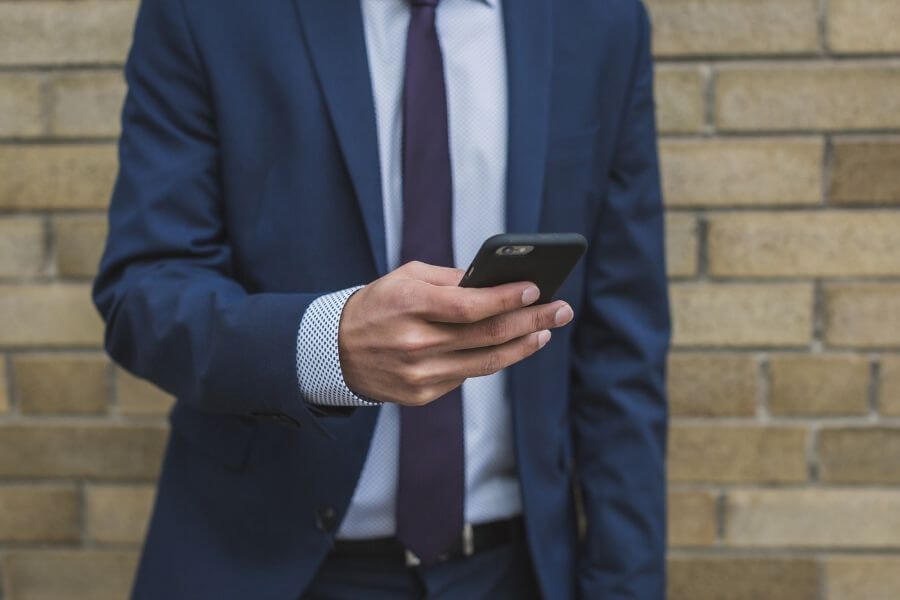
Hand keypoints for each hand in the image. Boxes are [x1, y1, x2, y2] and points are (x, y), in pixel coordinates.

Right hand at [338, 260, 573, 405]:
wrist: (334, 351)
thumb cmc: (377, 306)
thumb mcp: (405, 278)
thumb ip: (450, 280)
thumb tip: (497, 283)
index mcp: (410, 306)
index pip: (471, 306)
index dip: (508, 299)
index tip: (537, 289)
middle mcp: (416, 343)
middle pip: (488, 335)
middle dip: (532, 321)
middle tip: (561, 310)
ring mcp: (420, 374)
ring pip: (486, 362)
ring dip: (523, 345)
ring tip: (545, 331)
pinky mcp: (422, 395)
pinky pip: (467, 376)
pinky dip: (491, 359)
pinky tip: (509, 347)